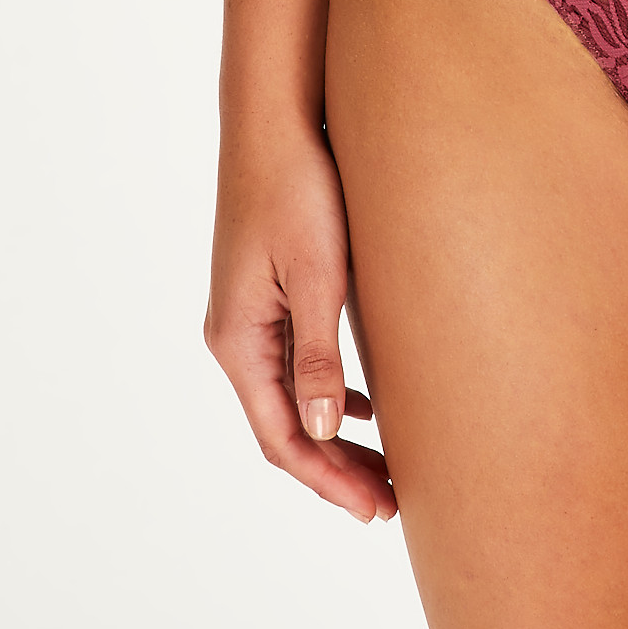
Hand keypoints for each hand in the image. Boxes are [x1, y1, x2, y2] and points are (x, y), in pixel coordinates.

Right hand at [205, 117, 395, 522]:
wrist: (275, 118)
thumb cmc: (298, 189)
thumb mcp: (318, 274)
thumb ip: (319, 354)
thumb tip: (326, 430)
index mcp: (239, 340)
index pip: (281, 436)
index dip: (328, 478)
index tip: (375, 509)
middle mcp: (235, 335)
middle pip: (284, 425)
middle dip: (335, 468)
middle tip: (391, 503)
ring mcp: (250, 314)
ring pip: (293, 397)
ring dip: (336, 434)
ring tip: (386, 467)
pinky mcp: (270, 290)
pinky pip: (297, 364)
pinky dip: (331, 393)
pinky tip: (367, 404)